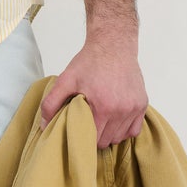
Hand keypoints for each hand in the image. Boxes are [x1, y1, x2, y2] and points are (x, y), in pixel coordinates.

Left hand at [39, 25, 147, 146]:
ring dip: (109, 134)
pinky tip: (114, 120)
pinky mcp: (142, 104)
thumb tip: (44, 125)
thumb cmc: (90, 62)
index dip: (82, 138)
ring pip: (120, 137)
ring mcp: (134, 108)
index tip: (77, 130)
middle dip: (95, 137)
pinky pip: (134, 130)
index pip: (93, 140)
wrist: (113, 44)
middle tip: (87, 124)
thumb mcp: (66, 80)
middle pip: (106, 141)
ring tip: (100, 121)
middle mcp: (122, 110)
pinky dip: (124, 129)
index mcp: (103, 107)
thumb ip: (51, 103)